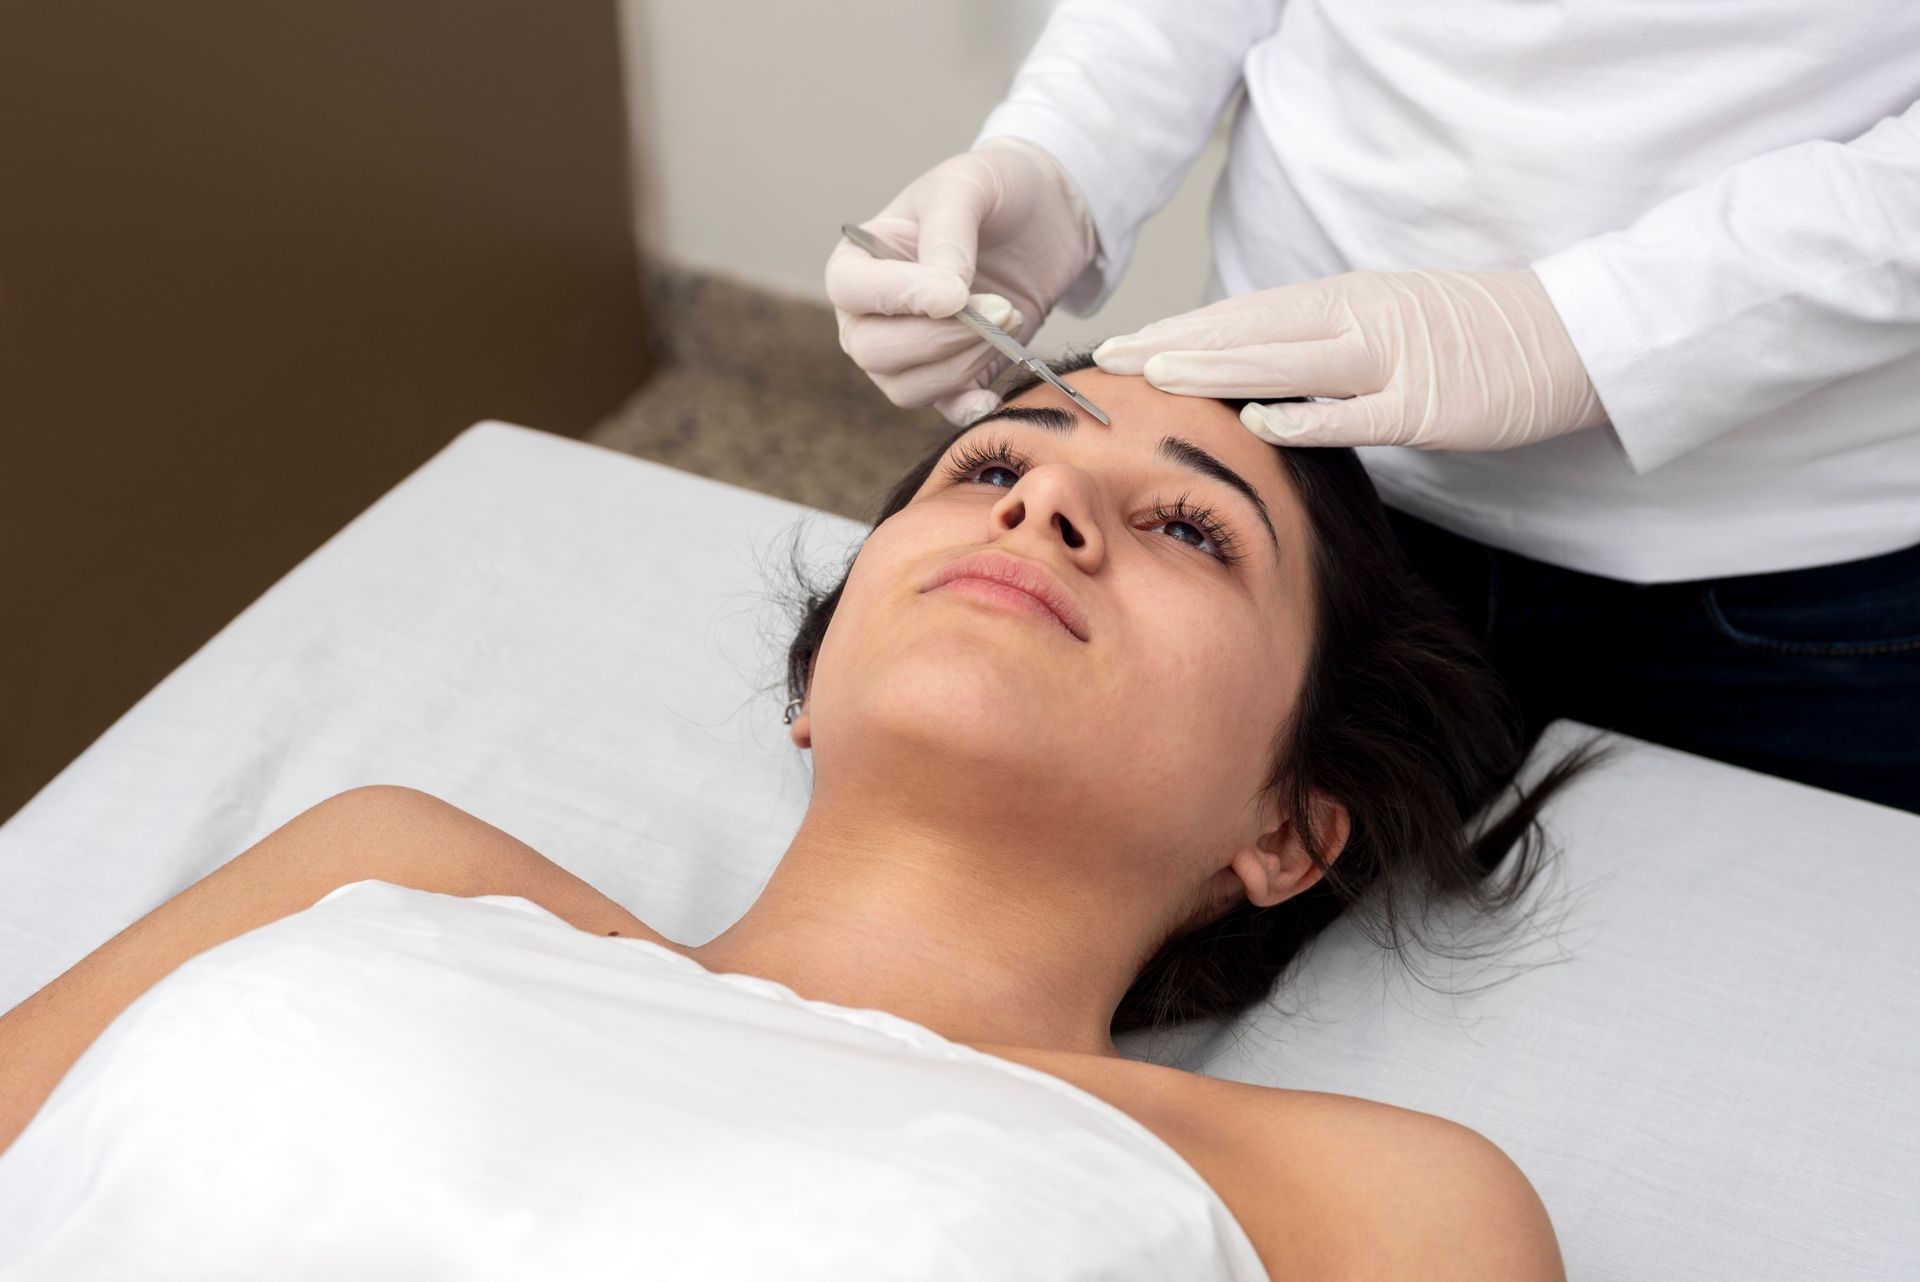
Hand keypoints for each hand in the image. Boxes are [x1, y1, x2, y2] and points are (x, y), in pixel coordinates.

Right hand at [826, 137, 1096, 425]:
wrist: (1044, 217)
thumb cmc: (993, 192)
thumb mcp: (968, 187)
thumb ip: (948, 235)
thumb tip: (944, 296)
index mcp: (858, 261)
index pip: (849, 291)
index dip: (900, 298)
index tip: (957, 293)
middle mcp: (868, 315)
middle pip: (873, 350)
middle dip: (940, 337)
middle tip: (998, 308)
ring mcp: (903, 353)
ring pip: (906, 387)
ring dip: (963, 363)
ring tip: (1007, 320)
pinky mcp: (948, 378)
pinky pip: (942, 409)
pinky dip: (967, 407)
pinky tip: (994, 392)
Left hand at [1093, 269, 1608, 450]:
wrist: (1569, 334)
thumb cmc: (1473, 337)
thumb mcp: (1386, 325)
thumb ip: (1324, 344)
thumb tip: (1259, 372)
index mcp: (1344, 300)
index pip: (1244, 314)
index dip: (1182, 328)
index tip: (1125, 343)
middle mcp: (1357, 318)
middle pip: (1248, 330)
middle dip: (1176, 344)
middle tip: (1111, 360)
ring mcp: (1391, 358)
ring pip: (1288, 360)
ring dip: (1218, 367)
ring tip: (1156, 376)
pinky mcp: (1425, 402)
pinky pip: (1355, 412)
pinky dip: (1305, 415)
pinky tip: (1256, 421)